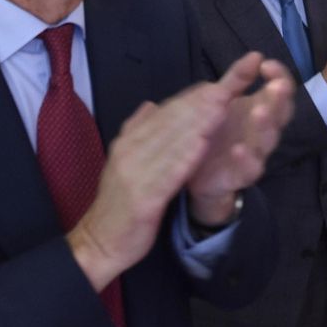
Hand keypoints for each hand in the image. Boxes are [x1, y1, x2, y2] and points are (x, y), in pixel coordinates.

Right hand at [68, 64, 243, 289]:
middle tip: (226, 86)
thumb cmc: (118, 203)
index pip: (163, 113)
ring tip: (223, 105)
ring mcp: (135, 174)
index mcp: (129, 143)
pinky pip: (169, 173)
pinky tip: (205, 145)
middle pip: (169, 122)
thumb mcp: (123, 162)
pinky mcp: (143, 198)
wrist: (99, 242)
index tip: (215, 84)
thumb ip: (137, 132)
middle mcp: (130, 152)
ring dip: (199, 122)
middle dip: (200, 103)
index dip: (190, 98)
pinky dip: (187, 156)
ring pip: (172, 142)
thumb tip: (150, 104)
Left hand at [186, 55, 295, 222]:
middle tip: (277, 86)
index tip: (266, 64)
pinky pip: (249, 168)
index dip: (279, 76)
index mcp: (261, 108)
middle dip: (279, 99)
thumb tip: (256, 55)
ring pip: (267, 140)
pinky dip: (245, 159)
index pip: (281, 90)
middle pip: (280, 114)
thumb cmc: (218, 132)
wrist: (201, 175)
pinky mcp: (241, 174)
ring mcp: (255, 153)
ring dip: (265, 126)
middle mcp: (263, 130)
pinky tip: (239, 149)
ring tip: (259, 112)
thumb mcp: (223, 100)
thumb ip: (238, 79)